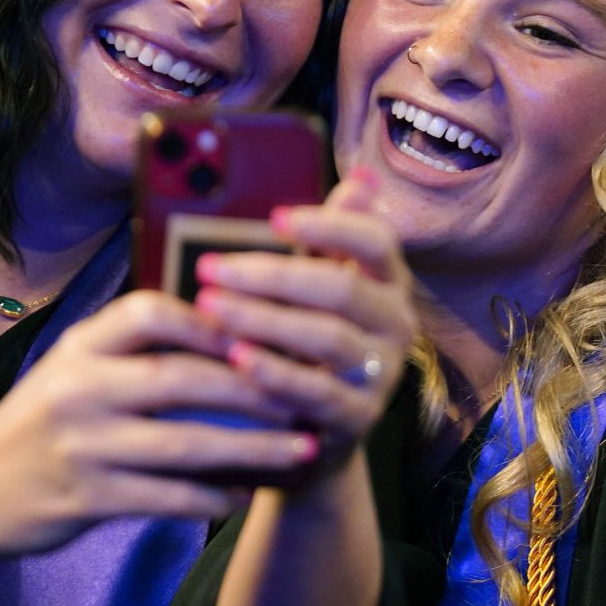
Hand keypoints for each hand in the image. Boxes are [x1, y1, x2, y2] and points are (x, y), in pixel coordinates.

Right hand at [0, 289, 319, 554]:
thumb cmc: (45, 417)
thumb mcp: (75, 363)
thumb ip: (136, 343)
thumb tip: (231, 320)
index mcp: (81, 345)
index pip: (151, 313)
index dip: (213, 319)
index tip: (270, 327)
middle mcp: (79, 389)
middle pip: (182, 379)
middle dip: (255, 387)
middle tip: (311, 391)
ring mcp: (83, 446)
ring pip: (184, 444)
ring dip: (252, 447)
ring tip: (302, 448)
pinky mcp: (86, 499)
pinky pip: (166, 497)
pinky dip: (213, 496)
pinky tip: (248, 494)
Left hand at [190, 169, 416, 475]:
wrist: (317, 426)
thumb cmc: (312, 335)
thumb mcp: (323, 280)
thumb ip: (333, 235)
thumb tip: (360, 179)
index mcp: (390, 280)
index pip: (376, 240)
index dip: (328, 225)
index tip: (275, 217)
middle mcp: (397, 323)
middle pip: (341, 288)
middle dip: (272, 275)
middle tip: (209, 267)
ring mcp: (383, 373)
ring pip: (327, 337)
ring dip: (263, 318)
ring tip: (210, 305)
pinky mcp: (359, 417)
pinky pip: (318, 391)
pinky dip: (274, 372)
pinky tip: (234, 355)